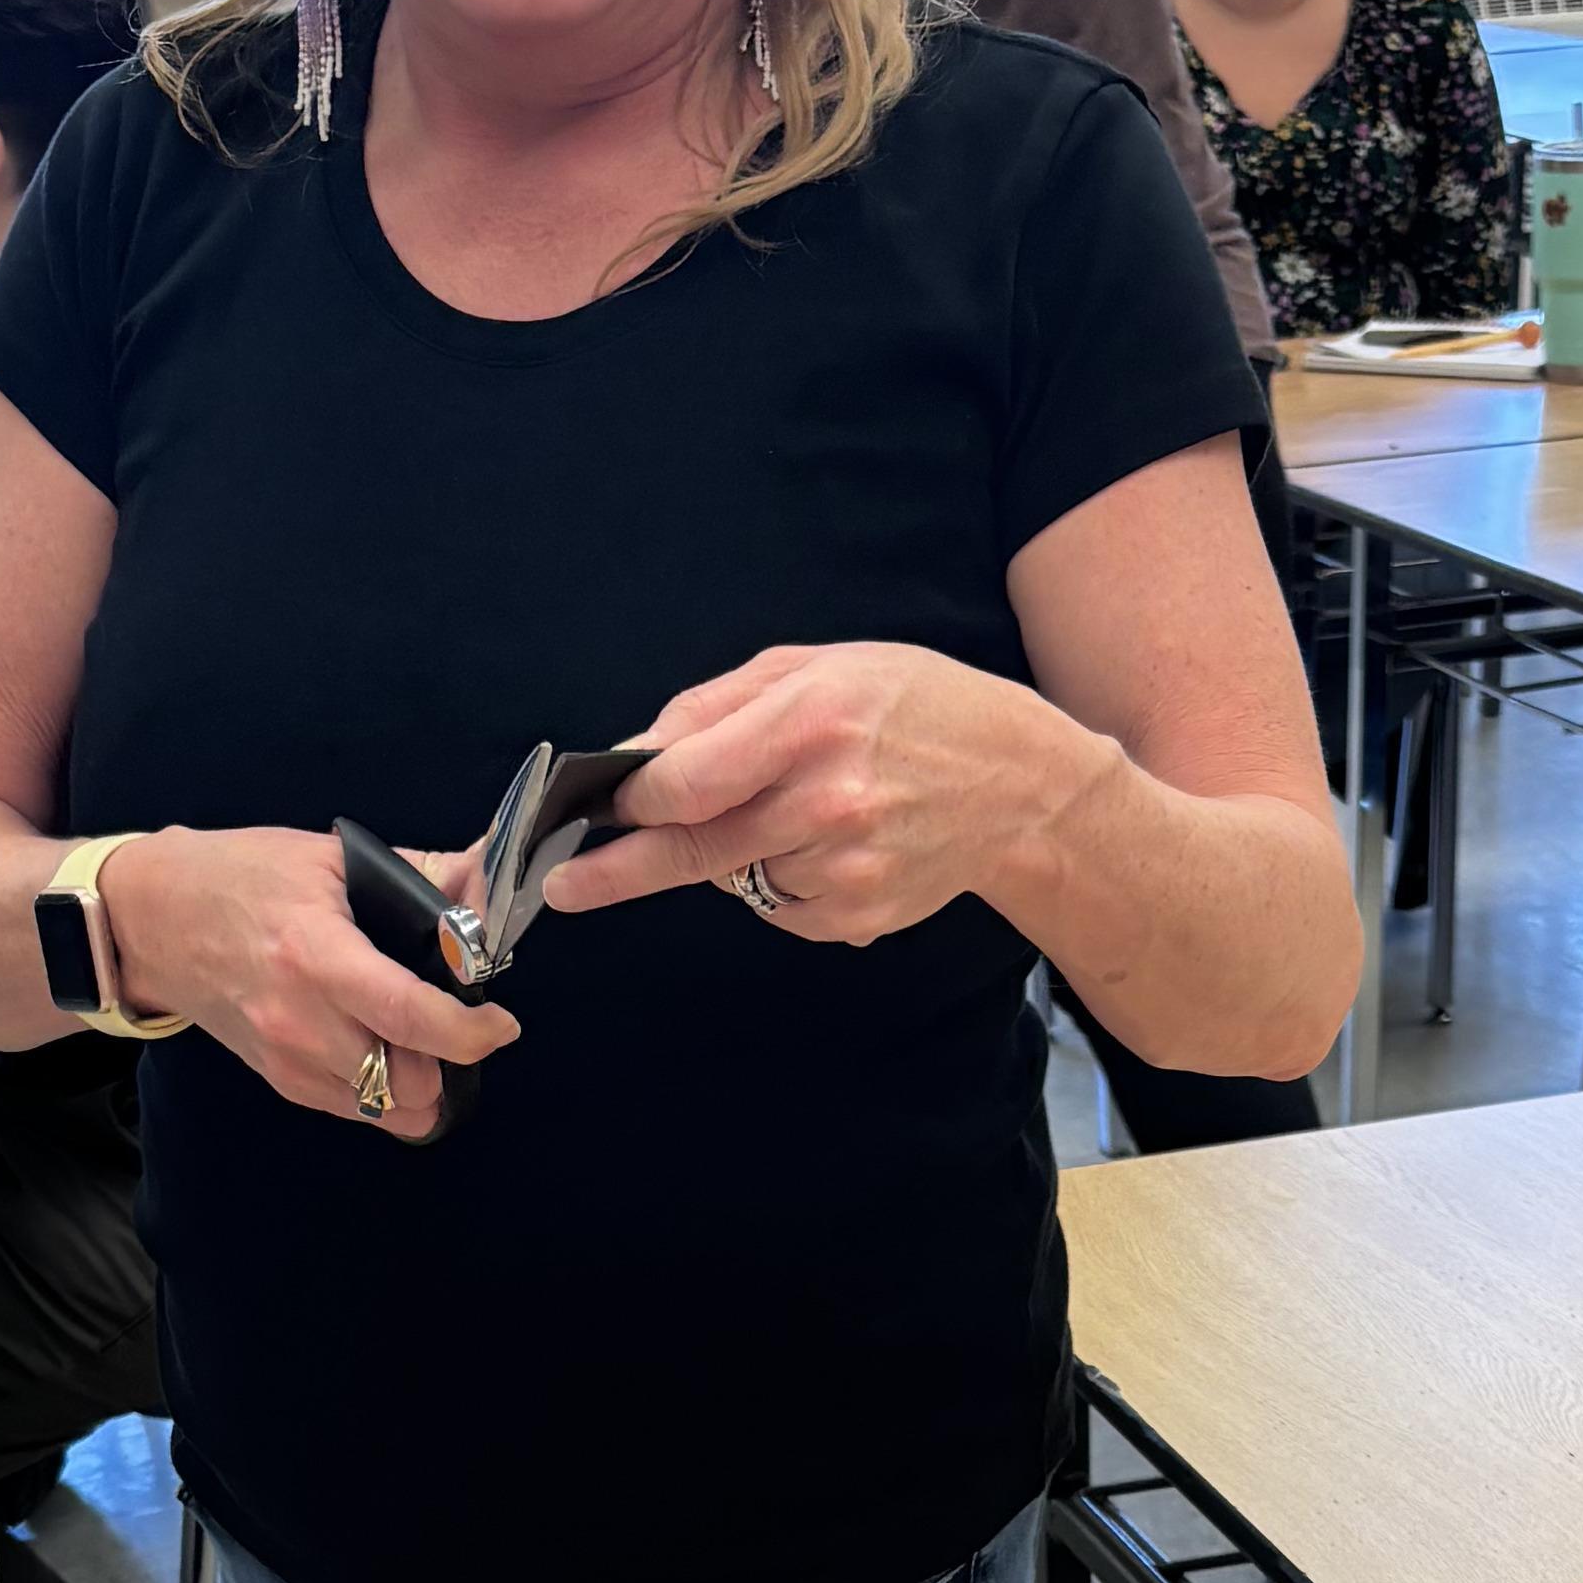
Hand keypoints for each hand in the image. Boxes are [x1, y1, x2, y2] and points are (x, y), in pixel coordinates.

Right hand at [102, 826, 519, 1145]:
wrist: (152, 919)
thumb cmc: (240, 876)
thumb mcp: (327, 858)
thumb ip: (417, 874)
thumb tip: (488, 880)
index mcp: (317, 956)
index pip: (410, 1017)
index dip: (470, 1031)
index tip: (500, 1024)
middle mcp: (301, 1021)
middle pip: (409, 1082)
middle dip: (449, 1058)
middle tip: (454, 1020)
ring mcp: (287, 1059)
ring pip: (389, 1111)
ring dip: (420, 1083)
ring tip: (420, 1038)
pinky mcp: (280, 1080)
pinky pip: (357, 1112)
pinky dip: (387, 1095)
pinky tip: (385, 1050)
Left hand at [545, 642, 1105, 948]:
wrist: (1019, 782)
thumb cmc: (913, 707)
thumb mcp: (817, 666)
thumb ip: (717, 707)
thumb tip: (636, 755)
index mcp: (809, 723)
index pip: (685, 783)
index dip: (630, 803)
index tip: (592, 814)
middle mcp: (826, 803)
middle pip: (691, 851)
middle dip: (619, 870)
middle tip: (562, 888)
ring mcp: (844, 870)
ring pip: (736, 880)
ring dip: (736, 853)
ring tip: (804, 808)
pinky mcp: (857, 916)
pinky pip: (779, 909)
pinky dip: (781, 882)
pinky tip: (831, 844)